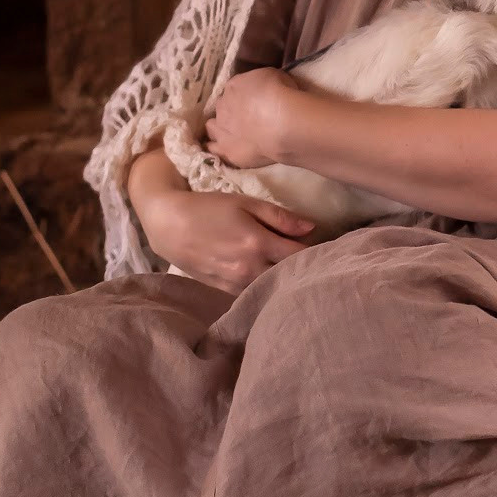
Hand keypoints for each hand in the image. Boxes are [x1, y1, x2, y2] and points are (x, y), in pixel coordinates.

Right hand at [136, 185, 317, 294]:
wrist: (168, 225)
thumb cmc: (209, 208)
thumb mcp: (246, 204)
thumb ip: (280, 217)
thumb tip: (312, 228)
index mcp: (258, 244)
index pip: (300, 255)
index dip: (317, 251)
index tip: (328, 246)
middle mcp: (249, 268)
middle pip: (289, 275)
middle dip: (303, 268)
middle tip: (316, 260)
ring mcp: (236, 283)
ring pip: (272, 287)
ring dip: (285, 279)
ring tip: (295, 270)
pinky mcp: (224, 291)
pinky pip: (253, 293)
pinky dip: (265, 286)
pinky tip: (270, 279)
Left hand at [205, 67, 302, 168]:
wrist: (284, 123)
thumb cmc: (283, 95)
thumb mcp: (274, 76)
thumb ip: (261, 83)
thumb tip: (262, 88)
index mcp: (234, 85)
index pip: (232, 89)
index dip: (242, 96)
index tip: (253, 101)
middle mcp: (222, 106)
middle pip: (222, 108)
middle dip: (231, 111)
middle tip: (247, 117)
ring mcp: (221, 129)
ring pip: (211, 127)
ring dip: (219, 128)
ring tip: (232, 133)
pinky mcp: (226, 150)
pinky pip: (213, 149)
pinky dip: (215, 148)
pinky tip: (222, 150)